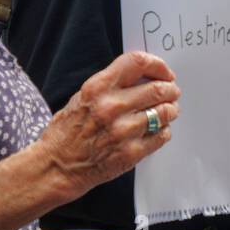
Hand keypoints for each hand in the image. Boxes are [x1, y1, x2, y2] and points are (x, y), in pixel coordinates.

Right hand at [41, 51, 180, 197]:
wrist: (57, 167)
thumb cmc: (68, 132)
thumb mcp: (82, 97)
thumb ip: (111, 85)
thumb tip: (143, 78)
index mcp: (97, 88)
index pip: (137, 62)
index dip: (158, 65)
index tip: (165, 73)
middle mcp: (111, 107)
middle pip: (158, 89)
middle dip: (171, 90)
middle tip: (172, 92)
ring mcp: (123, 131)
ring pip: (165, 113)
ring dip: (171, 110)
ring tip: (169, 111)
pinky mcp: (131, 153)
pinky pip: (161, 136)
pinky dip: (164, 131)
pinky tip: (157, 130)